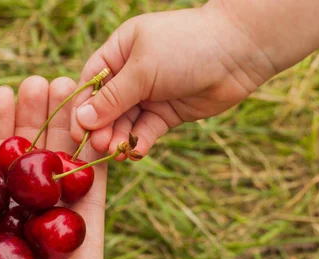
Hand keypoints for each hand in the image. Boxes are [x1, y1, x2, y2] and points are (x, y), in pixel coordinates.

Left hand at [0, 77, 108, 258]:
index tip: (2, 93)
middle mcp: (17, 234)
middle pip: (30, 167)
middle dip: (36, 123)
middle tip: (41, 81)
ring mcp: (53, 245)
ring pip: (63, 178)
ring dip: (67, 134)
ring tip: (69, 89)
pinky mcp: (85, 258)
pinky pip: (93, 205)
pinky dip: (93, 168)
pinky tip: (92, 130)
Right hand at [70, 2, 279, 158]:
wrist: (240, 52)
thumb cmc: (186, 46)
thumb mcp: (143, 69)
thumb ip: (112, 97)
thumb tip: (82, 119)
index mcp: (118, 52)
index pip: (90, 83)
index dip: (82, 108)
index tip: (78, 131)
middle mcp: (130, 74)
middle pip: (105, 108)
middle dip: (101, 127)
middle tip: (100, 146)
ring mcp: (148, 95)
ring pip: (124, 122)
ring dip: (119, 138)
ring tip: (117, 152)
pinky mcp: (165, 113)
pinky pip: (145, 131)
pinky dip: (140, 142)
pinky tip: (137, 152)